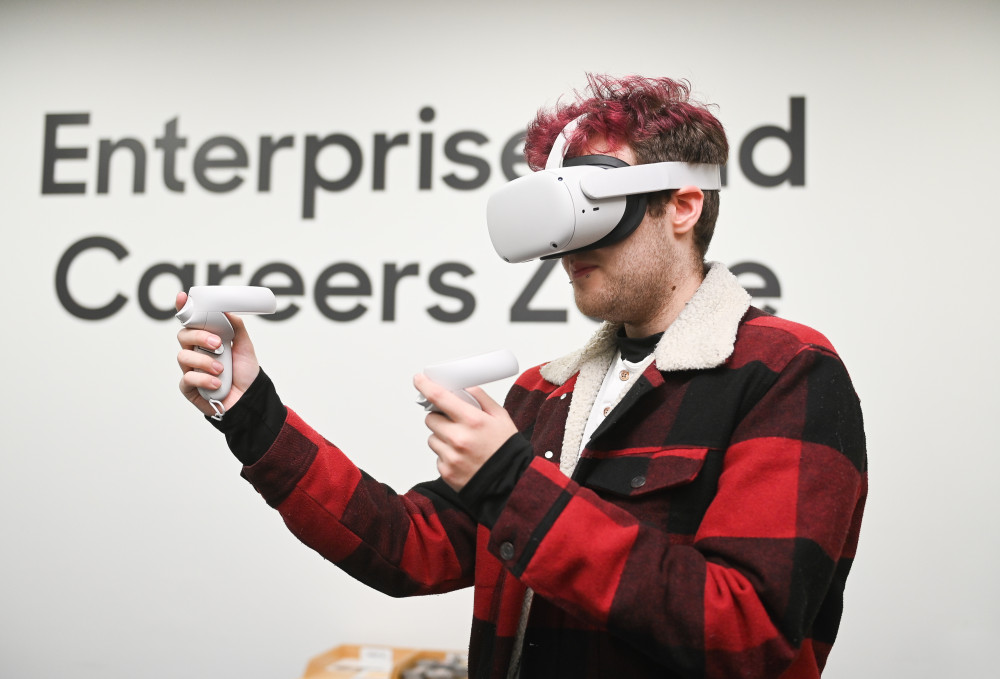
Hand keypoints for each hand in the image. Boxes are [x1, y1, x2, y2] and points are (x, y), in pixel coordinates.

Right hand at [175, 291, 260, 416]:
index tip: (182, 297)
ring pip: (183, 356)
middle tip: (218, 344)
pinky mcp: (189, 387)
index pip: (191, 321)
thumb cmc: (244, 373)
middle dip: (200, 336)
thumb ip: (236, 328)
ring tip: (221, 369)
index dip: (184, 308)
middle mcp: (196, 352)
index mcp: (206, 339)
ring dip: (204, 361)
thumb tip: (228, 310)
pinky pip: (187, 378)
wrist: (249, 398)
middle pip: (183, 335)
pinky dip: (203, 379)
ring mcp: (190, 369)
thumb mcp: (245, 347)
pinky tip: (217, 383)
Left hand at [414, 373, 517, 491]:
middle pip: (430, 419)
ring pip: (432, 438)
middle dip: (439, 417)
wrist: (511, 482)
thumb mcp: (501, 417)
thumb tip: (465, 387)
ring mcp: (451, 457)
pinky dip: (446, 455)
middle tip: (454, 422)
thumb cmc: (506, 449)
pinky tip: (463, 458)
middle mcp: (459, 438)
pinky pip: (438, 456)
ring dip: (442, 437)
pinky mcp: (446, 472)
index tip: (419, 380)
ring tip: (462, 444)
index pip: (440, 397)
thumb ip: (481, 398)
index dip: (426, 386)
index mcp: (473, 421)